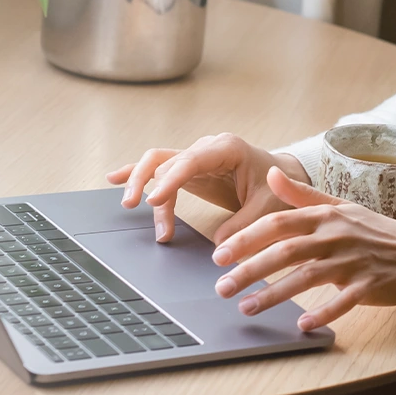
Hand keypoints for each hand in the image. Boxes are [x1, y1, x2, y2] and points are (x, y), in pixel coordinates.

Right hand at [106, 133, 311, 244]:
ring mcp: (195, 157)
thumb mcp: (267, 207)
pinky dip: (137, 172)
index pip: (191, 161)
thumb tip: (220, 246)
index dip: (170, 180)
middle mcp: (206, 148)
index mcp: (227, 149)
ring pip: (158, 163)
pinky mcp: (189, 169)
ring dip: (140, 182)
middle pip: (167, 160)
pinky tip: (114, 177)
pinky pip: (159, 167)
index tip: (155, 200)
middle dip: (148, 182)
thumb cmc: (276, 188)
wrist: (282, 177)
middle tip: (134, 206)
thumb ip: (245, 225)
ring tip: (128, 205)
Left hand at [211, 166, 395, 330]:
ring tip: (245, 307)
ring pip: (307, 277)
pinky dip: (323, 312)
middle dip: (250, 268)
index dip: (247, 238)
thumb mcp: (338, 205)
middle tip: (222, 286)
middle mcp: (335, 235)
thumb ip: (301, 194)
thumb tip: (269, 172)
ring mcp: (353, 260)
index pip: (279, 223)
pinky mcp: (368, 285)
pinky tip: (301, 324)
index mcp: (325, 215)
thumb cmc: (373, 230)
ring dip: (274, 294)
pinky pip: (342, 301)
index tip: (220, 253)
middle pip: (286, 251)